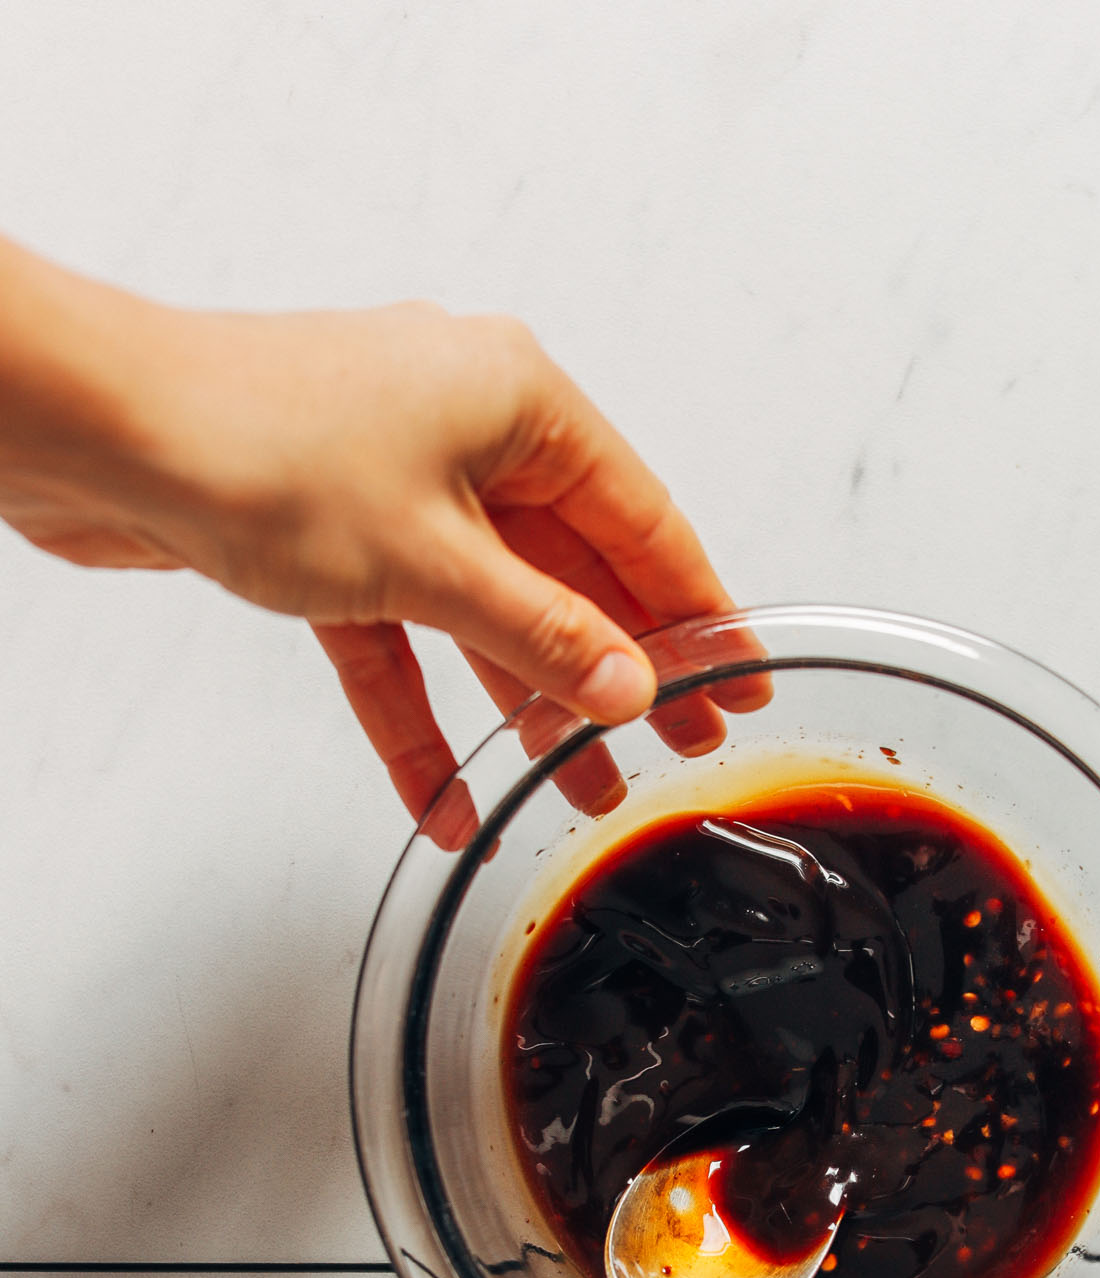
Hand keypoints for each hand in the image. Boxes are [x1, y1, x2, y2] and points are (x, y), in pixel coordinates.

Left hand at [0, 239, 766, 841]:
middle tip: (672, 747)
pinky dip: (417, 713)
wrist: (99, 435)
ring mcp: (393, 482)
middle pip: (567, 573)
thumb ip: (542, 636)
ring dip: (521, 707)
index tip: (738, 678)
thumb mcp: (435, 563)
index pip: (641, 521)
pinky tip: (443, 794)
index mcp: (515, 400)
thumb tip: (626, 683)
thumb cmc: (253, 444)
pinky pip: (398, 638)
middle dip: (613, 674)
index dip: (698, 612)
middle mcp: (461, 429)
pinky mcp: (327, 535)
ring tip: (573, 789)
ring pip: (484, 613)